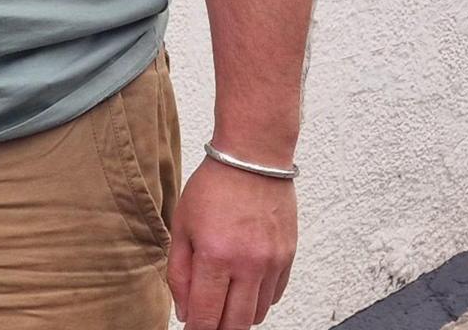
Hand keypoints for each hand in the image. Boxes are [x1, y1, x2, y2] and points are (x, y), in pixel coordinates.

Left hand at [168, 158, 296, 328]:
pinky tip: (244, 283)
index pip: (206, 316)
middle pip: (235, 324)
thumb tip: (185, 312)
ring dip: (239, 315)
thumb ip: (179, 274)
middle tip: (208, 320)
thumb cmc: (214, 185)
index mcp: (215, 256)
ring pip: (257, 314)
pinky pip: (274, 296)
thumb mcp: (182, 226)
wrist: (253, 156)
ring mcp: (272, 261)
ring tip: (225, 299)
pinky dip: (258, 299)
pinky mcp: (288, 256)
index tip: (192, 328)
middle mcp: (247, 263)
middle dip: (218, 329)